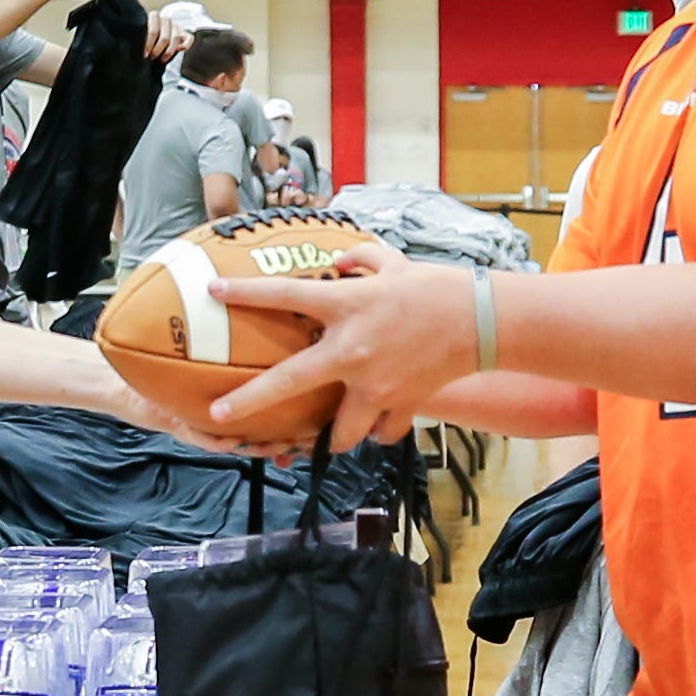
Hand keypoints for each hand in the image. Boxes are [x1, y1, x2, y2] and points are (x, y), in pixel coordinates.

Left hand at [142, 18, 186, 61]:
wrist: (151, 46)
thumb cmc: (143, 43)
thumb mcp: (138, 38)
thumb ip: (139, 38)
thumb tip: (137, 48)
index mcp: (153, 17)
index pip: (154, 30)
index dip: (149, 43)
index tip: (145, 54)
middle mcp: (165, 20)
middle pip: (165, 37)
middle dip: (158, 50)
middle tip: (151, 58)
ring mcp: (175, 26)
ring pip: (176, 38)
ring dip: (168, 52)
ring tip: (161, 59)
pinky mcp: (184, 34)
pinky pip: (189, 38)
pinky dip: (186, 45)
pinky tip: (179, 51)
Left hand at [202, 248, 478, 451]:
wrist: (482, 320)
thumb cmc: (435, 287)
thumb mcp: (393, 263)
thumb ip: (359, 261)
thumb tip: (333, 264)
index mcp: (347, 306)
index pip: (285, 295)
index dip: (245, 294)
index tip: (213, 295)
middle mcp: (352, 349)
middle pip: (287, 382)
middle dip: (248, 402)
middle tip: (219, 415)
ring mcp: (374, 384)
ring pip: (338, 431)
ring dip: (333, 435)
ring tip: (331, 433)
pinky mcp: (400, 405)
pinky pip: (379, 434)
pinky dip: (377, 433)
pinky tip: (377, 426)